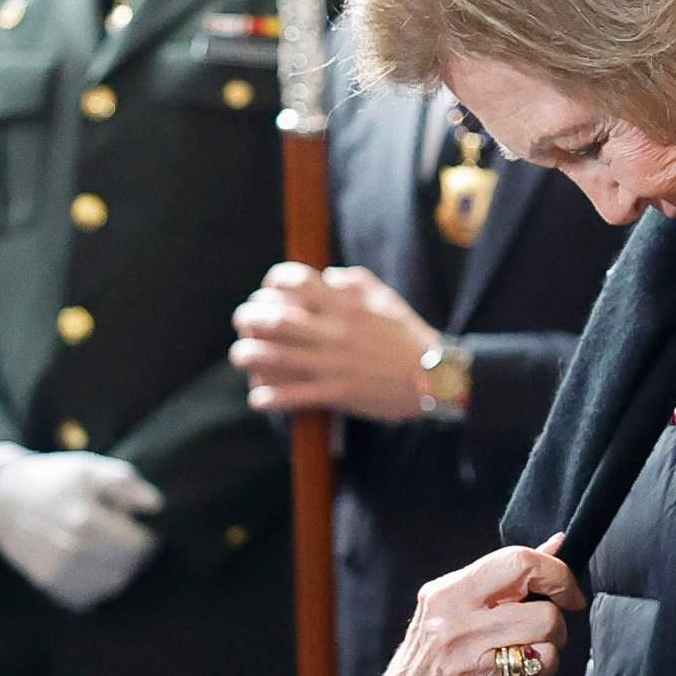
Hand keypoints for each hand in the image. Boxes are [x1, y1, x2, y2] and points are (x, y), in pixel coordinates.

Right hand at [0, 446, 164, 611]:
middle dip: (137, 556)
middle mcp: (71, 551)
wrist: (4, 497)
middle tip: (130, 540)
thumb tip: (157, 505)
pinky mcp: (47, 584)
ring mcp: (56, 571)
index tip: (143, 529)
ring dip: (119, 571)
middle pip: (128, 569)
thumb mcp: (91, 469)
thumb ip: (127, 485)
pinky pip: (88, 597)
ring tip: (112, 550)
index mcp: (85, 520)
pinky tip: (94, 564)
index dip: (149, 539)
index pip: (139, 547)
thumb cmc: (55, 478)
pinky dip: (98, 585)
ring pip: (111, 586)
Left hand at [232, 262, 442, 422]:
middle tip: (242, 321)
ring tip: (240, 356)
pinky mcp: (336, 393)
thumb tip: (326, 277)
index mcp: (347, 306)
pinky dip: (269, 397)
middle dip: (249, 317)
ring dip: (249, 356)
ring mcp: (333, 364)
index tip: (268, 287)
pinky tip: (258, 398)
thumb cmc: (409, 337)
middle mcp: (335, 332)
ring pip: (276, 357)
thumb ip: (355, 282)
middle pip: (275, 320)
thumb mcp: (387, 299)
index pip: (299, 283)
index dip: (275, 281)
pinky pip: (293, 396)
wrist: (434, 378)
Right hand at [380, 534, 583, 675]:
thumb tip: (558, 543)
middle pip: (546, 617)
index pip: (519, 564)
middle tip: (538, 637)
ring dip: (544, 664)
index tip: (569, 594)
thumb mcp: (455, 604)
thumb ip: (506, 575)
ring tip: (518, 666)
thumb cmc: (434, 652)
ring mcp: (469, 673)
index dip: (558, 576)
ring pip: (547, 657)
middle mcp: (457, 631)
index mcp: (450, 595)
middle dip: (555, 629)